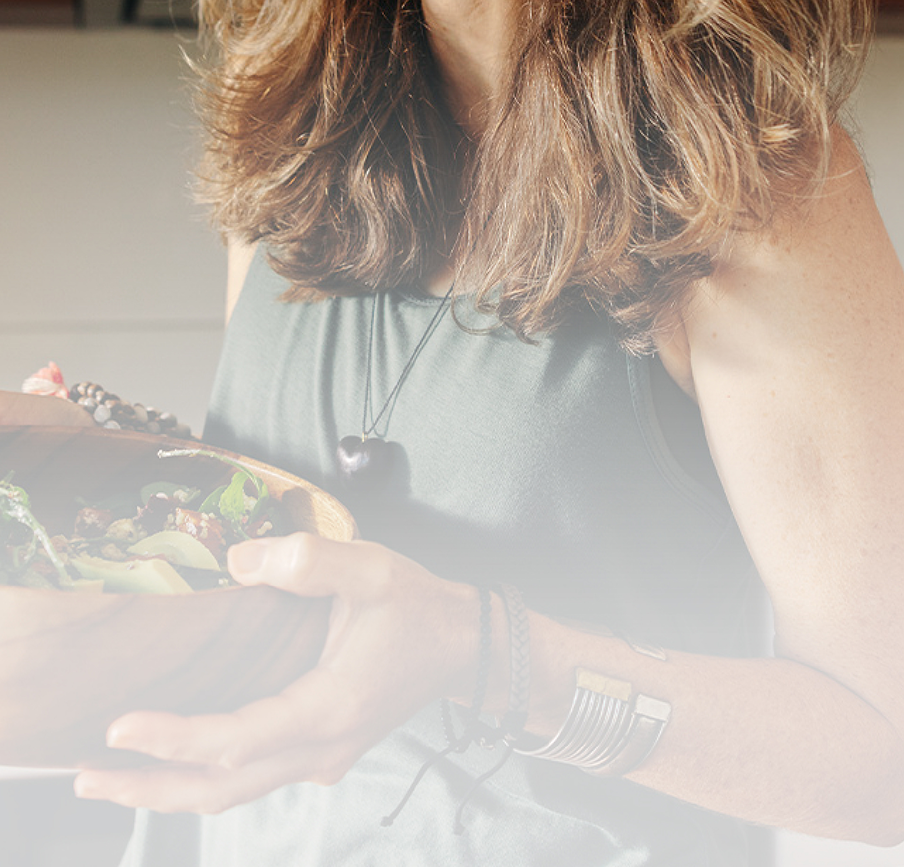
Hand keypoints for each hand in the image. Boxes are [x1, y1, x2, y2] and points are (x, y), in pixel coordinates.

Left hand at [73, 533, 477, 813]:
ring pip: (233, 791)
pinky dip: (202, 776)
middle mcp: (320, 750)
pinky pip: (251, 777)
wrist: (463, 647)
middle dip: (149, 785)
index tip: (120, 724)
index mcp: (328, 708)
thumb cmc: (417, 606)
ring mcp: (320, 760)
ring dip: (169, 788)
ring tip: (109, 777)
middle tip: (85, 774)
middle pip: (221, 786)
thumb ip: (306, 559)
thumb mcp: (370, 567)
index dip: (173, 737)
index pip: (234, 739)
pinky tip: (170, 759)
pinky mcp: (318, 752)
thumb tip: (238, 558)